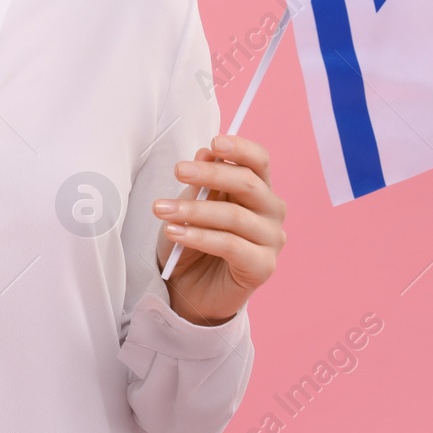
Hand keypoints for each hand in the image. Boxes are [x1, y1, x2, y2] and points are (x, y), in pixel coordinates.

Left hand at [152, 135, 284, 325]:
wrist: (190, 290)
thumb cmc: (192, 243)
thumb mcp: (188, 207)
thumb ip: (201, 184)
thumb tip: (205, 151)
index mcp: (257, 190)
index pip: (258, 161)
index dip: (240, 148)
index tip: (214, 142)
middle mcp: (271, 211)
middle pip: (248, 184)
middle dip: (210, 174)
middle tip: (178, 171)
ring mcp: (271, 240)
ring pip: (234, 216)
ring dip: (194, 210)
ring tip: (162, 209)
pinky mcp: (263, 267)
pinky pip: (231, 245)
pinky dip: (199, 236)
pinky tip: (174, 232)